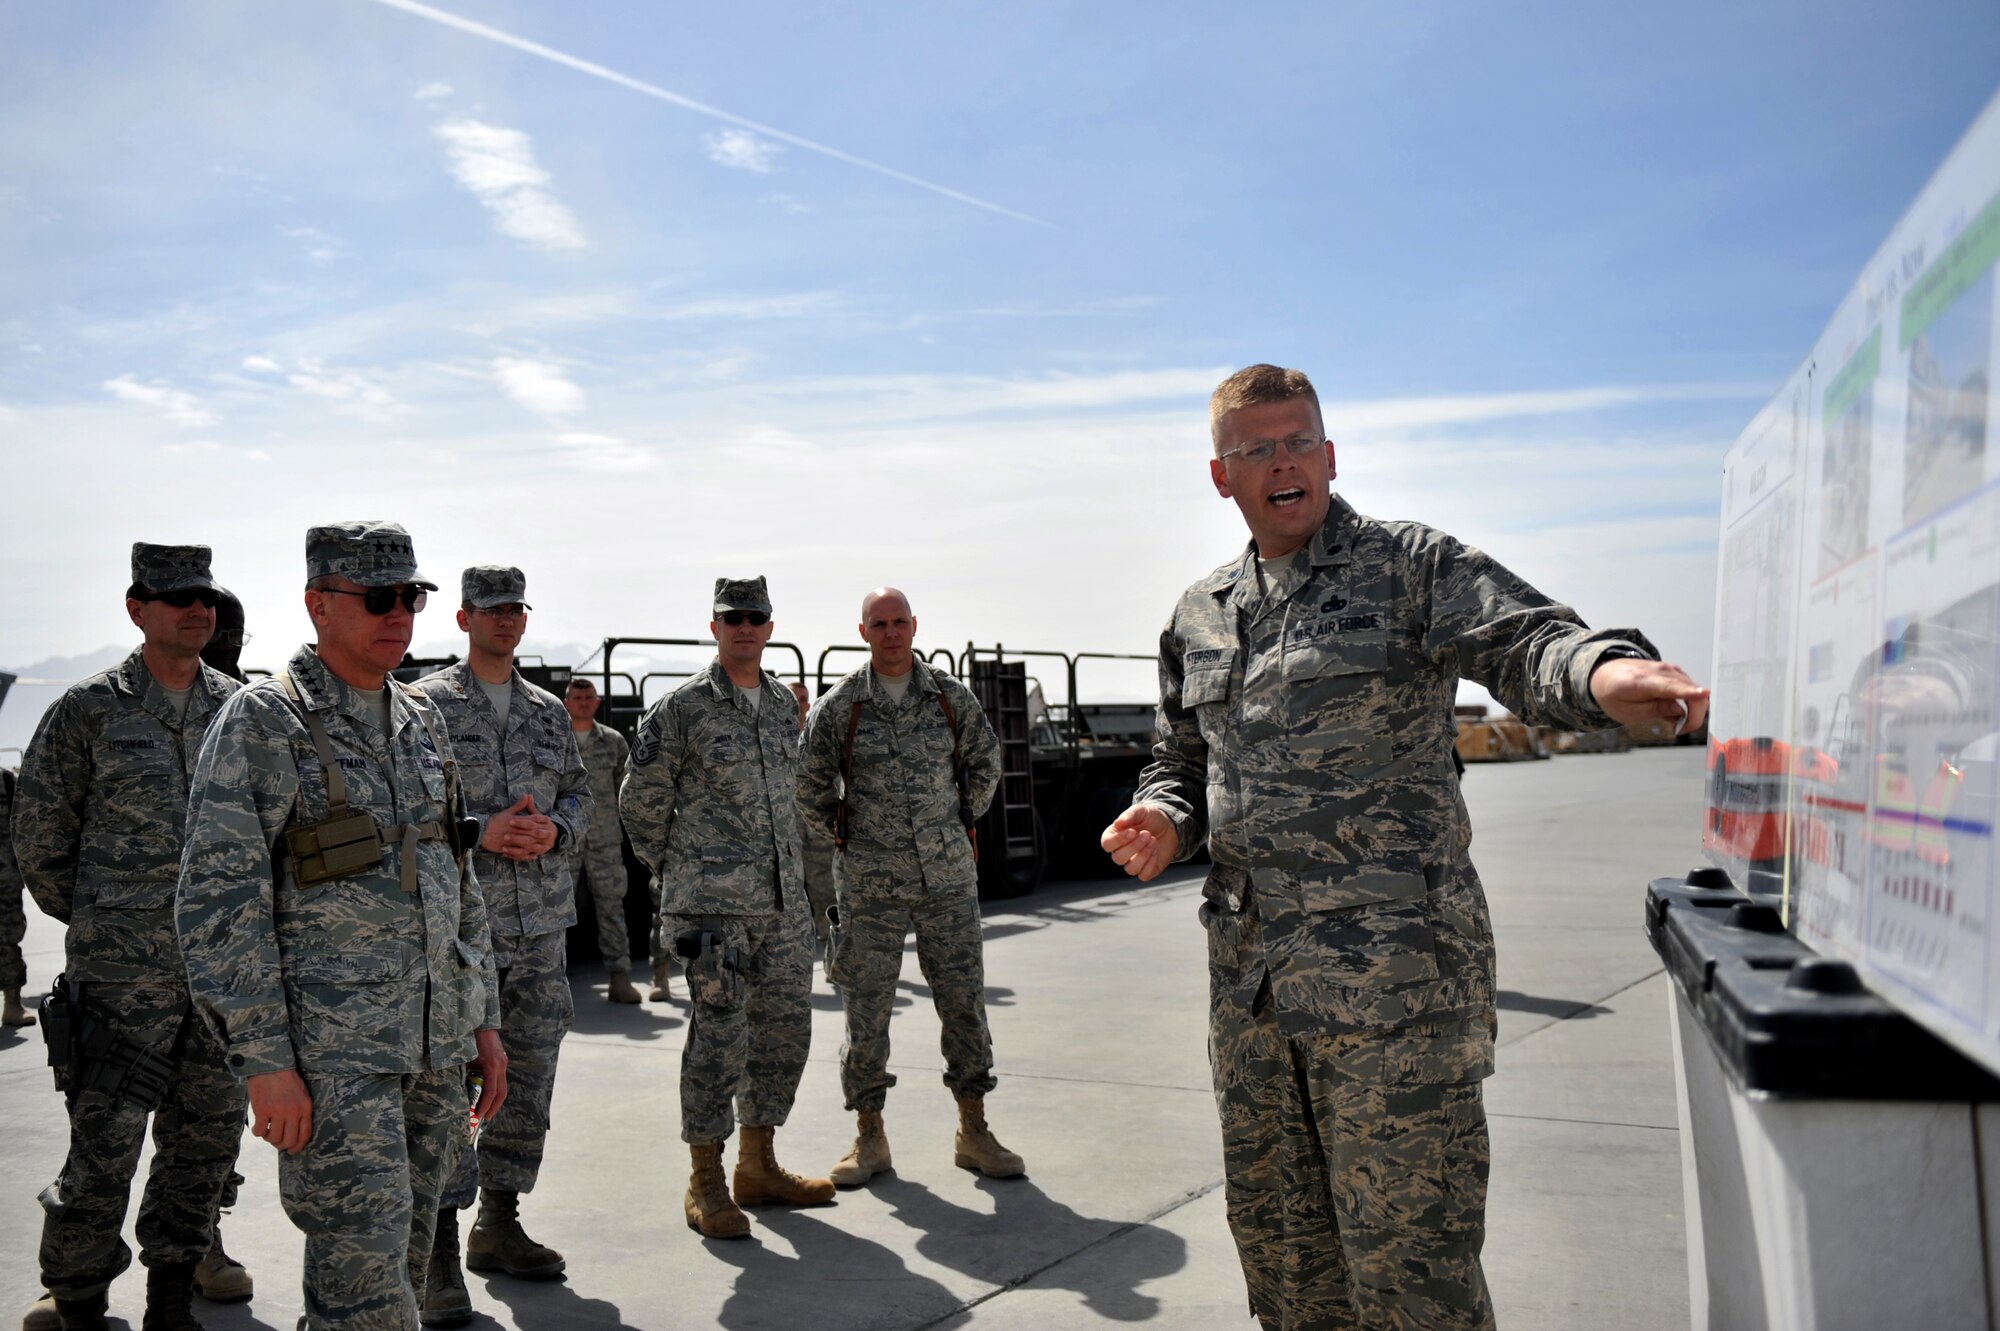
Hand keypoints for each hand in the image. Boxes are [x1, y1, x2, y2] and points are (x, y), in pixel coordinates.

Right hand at [247, 1069, 313, 1154]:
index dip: (298, 1147)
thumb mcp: (301, 1094)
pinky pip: (260, 1132)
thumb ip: (300, 1112)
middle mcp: (293, 1112)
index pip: (304, 1135)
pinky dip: (257, 1132)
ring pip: (273, 1138)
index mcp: (305, 1108)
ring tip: (266, 1130)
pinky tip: (257, 1127)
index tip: (292, 1151)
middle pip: (289, 1141)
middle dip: (282, 1145)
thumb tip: (294, 1133)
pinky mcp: (262, 1110)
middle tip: (276, 1142)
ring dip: (268, 1138)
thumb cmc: (286, 1080)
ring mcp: (278, 1111)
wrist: (270, 1066)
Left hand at [473, 1028, 508, 1120]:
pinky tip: (485, 1095)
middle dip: (493, 1107)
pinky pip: (500, 1079)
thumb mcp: (464, 1058)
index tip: (478, 1116)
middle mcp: (501, 1065)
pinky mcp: (501, 1059)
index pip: (491, 1092)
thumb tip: (458, 1092)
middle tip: (484, 1119)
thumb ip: (464, 1074)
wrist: (480, 1021)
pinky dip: (494, 1090)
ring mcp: (503, 1061)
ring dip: (494, 1100)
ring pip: (502, 1086)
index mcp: (492, 1066)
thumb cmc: (469, 1039)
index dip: (485, 1106)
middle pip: (501, 1093)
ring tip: (485, 1110)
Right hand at [480, 794, 556, 859]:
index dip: (540, 819)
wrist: (481, 832)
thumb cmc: (494, 822)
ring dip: (536, 845)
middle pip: (531, 832)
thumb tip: (527, 795)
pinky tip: (534, 856)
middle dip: (542, 833)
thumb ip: (519, 805)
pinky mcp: (508, 849)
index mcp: (516, 821)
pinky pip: (519, 853)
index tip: (548, 820)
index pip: (531, 819)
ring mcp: (512, 841)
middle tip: (551, 834)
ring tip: (545, 846)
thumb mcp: (507, 812)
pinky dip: (527, 855)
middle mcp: (515, 831)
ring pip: (527, 844)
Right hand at [1101, 803, 1178, 881]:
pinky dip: (1151, 863)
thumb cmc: (1151, 818)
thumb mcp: (1141, 811)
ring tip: (1153, 840)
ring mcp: (1133, 863)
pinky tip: (1156, 851)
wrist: (1169, 826)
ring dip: (1143, 855)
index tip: (1133, 831)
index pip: (1107, 844)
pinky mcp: (1146, 871)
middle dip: (1134, 846)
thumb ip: (1129, 815)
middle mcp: (1121, 852)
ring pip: (1130, 869)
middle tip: (1147, 834)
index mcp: (1115, 837)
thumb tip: (1117, 823)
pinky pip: (1143, 875)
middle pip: (1118, 858)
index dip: (1118, 840)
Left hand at [1590, 658, 1710, 735]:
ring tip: (1670, 721)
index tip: (1703, 694)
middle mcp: (1660, 671)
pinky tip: (1671, 710)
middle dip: (1693, 716)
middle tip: (1678, 730)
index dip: (1688, 692)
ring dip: (1691, 711)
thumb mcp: (1627, 712)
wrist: (1606, 675)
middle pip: (1691, 691)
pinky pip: (1690, 690)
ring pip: (1695, 691)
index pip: (1671, 686)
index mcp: (1642, 681)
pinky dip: (1688, 704)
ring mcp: (1670, 670)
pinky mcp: (1676, 672)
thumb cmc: (1614, 695)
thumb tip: (1682, 710)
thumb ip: (1655, 710)